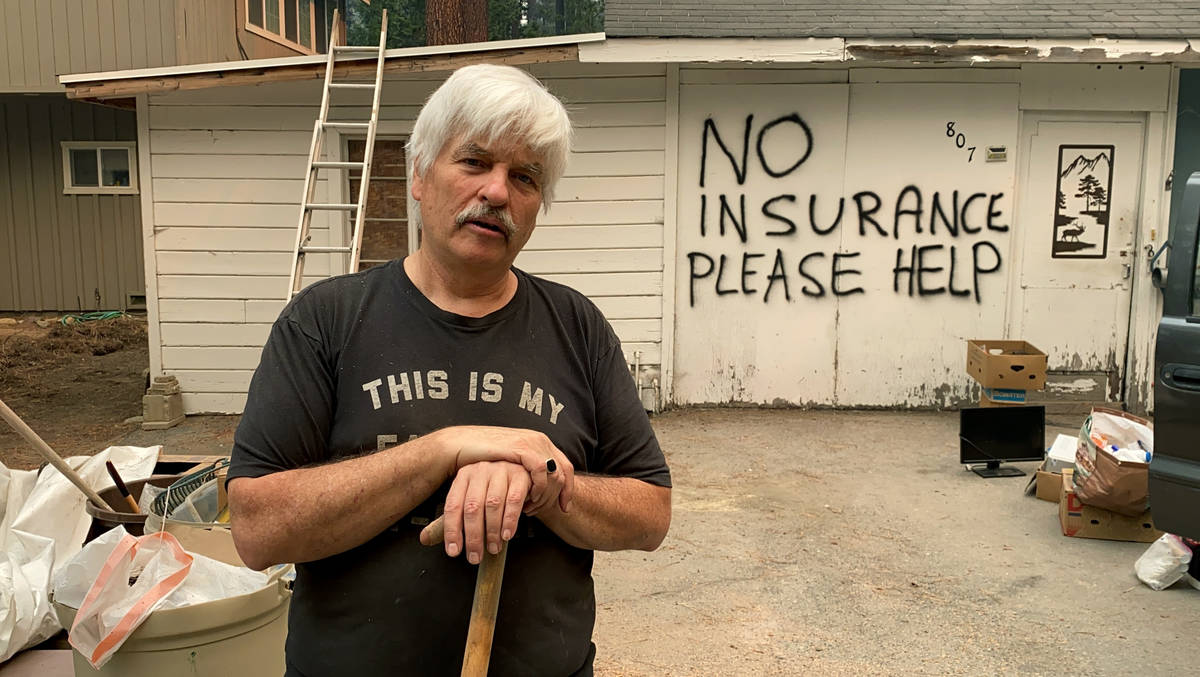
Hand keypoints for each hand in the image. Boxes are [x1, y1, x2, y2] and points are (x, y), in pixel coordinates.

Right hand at [434, 426, 574, 513]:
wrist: (461, 444)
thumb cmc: (482, 458)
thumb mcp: (510, 464)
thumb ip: (524, 471)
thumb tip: (534, 489)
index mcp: (538, 442)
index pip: (565, 466)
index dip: (567, 488)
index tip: (563, 507)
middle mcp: (538, 440)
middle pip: (563, 470)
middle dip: (559, 495)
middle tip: (552, 511)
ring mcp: (531, 442)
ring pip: (554, 473)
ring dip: (546, 495)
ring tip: (532, 508)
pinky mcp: (521, 446)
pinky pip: (541, 470)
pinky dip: (538, 487)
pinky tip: (527, 500)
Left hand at [439, 461, 528, 563]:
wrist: (520, 470)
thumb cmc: (492, 489)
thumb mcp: (470, 500)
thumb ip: (451, 520)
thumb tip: (424, 539)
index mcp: (463, 477)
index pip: (453, 506)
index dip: (451, 531)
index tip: (454, 551)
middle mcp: (480, 471)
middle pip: (472, 507)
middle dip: (473, 537)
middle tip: (475, 556)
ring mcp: (500, 471)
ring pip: (493, 504)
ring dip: (492, 531)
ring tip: (493, 548)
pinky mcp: (520, 476)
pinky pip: (514, 500)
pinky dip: (510, 521)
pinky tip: (507, 535)